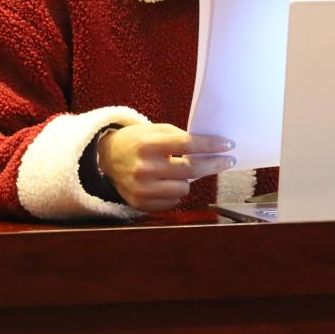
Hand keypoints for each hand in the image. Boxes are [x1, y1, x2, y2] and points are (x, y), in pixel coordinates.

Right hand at [96, 123, 234, 211]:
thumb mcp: (154, 130)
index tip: (228, 145)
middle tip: (227, 160)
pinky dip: (175, 192)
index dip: (210, 145)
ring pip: (184, 188)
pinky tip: (167, 182)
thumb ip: (179, 137)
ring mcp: (142, 189)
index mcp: (147, 145)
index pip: (187, 144)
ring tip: (178, 171)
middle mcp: (144, 168)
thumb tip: (210, 148)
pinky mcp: (140, 203)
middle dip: (213, 164)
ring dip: (188, 179)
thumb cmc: (136, 141)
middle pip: (191, 169)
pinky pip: (173, 201)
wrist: (107, 158)